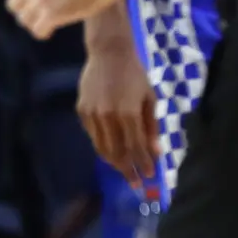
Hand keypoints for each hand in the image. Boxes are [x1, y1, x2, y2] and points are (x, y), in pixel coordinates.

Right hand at [75, 37, 160, 187]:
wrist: (108, 54)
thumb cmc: (134, 74)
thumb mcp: (149, 98)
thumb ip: (151, 126)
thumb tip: (155, 151)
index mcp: (128, 113)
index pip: (136, 146)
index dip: (143, 163)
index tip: (149, 177)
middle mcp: (108, 117)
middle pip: (117, 152)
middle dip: (127, 169)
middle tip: (135, 183)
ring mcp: (92, 115)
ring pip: (102, 147)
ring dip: (114, 162)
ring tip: (123, 170)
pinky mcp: (82, 111)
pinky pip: (93, 135)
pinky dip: (103, 146)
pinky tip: (111, 151)